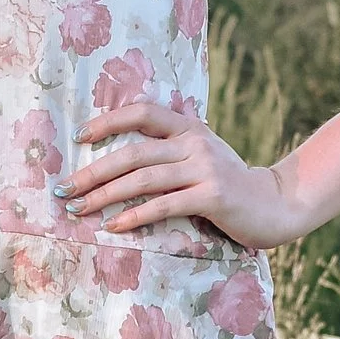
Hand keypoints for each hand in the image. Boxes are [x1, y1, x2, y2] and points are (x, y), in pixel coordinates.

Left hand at [56, 97, 302, 248]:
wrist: (275, 206)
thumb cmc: (229, 186)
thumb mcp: (201, 157)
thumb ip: (170, 151)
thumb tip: (116, 161)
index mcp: (189, 128)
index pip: (142, 113)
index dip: (108, 122)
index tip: (78, 138)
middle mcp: (195, 142)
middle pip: (132, 153)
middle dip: (92, 172)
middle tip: (64, 189)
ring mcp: (205, 168)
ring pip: (143, 180)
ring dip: (104, 196)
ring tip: (79, 209)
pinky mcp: (212, 197)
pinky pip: (164, 206)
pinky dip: (134, 216)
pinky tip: (113, 226)